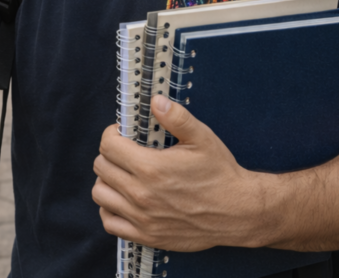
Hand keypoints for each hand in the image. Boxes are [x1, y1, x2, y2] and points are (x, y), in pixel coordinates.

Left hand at [92, 95, 266, 251]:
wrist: (238, 213)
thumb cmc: (220, 174)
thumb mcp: (201, 138)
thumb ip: (176, 117)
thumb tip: (156, 101)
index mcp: (151, 168)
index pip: (108, 146)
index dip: (112, 134)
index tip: (121, 133)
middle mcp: (142, 195)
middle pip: (101, 167)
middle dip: (110, 154)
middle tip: (124, 151)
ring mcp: (142, 218)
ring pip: (100, 194)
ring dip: (107, 180)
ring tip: (123, 173)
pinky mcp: (146, 236)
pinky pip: (110, 222)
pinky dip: (110, 208)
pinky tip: (123, 198)